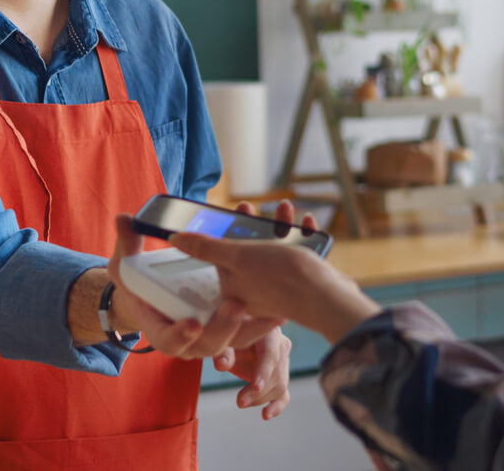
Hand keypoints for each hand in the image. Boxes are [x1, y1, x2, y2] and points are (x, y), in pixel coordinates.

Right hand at [108, 214, 280, 358]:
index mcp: (161, 330)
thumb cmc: (140, 283)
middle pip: (210, 344)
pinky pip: (252, 328)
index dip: (181, 336)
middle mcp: (190, 339)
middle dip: (225, 326)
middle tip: (237, 306)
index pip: (170, 341)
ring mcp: (213, 334)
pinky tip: (285, 305)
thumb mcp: (128, 264)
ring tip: (275, 311)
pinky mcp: (232, 325)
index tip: (192, 325)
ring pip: (237, 340)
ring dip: (257, 327)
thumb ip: (127, 244)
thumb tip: (123, 219)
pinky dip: (268, 319)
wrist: (155, 296)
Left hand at [171, 209, 380, 343]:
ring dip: (280, 226)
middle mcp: (252, 290)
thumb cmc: (281, 278)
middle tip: (255, 206)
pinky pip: (296, 255)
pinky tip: (307, 224)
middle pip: (249, 248)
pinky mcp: (300, 284)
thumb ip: (207, 248)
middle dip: (255, 224)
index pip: (222, 253)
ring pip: (274, 249)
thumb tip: (175, 238)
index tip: (232, 211)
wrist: (328, 298)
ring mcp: (277, 287)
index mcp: (232, 287)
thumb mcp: (238, 257)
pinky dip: (301, 238)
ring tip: (286, 208)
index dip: (226, 230)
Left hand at [214, 326, 293, 419]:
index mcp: (268, 330)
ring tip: (240, 402)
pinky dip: (276, 406)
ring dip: (261, 398)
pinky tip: (265, 415)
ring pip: (280, 384)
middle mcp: (281, 344)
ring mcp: (283, 361)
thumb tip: (222, 365)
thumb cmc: (229, 334)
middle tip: (239, 401)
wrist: (235, 334)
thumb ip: (223, 350)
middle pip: (277, 372)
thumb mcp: (224, 338)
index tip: (256, 386)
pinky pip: (284, 394)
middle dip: (259, 390)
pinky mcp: (280, 376)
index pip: (271, 352)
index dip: (264, 370)